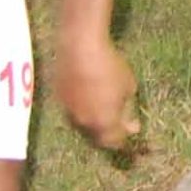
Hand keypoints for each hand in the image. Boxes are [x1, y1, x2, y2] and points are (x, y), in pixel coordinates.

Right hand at [55, 34, 140, 151]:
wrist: (80, 48)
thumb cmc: (110, 67)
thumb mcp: (128, 88)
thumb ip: (128, 111)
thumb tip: (133, 127)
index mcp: (103, 123)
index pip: (115, 142)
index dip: (125, 141)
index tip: (132, 135)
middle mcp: (84, 122)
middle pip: (98, 136)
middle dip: (110, 133)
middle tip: (120, 123)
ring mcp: (68, 110)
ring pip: (84, 123)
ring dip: (95, 120)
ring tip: (105, 108)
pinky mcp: (58, 97)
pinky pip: (73, 109)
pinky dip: (83, 107)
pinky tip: (90, 95)